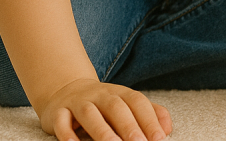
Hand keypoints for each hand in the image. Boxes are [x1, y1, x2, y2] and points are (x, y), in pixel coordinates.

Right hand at [38, 78, 171, 140]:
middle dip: (129, 126)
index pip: (138, 103)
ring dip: (101, 130)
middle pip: (116, 107)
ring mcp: (78, 102)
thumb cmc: (104, 104)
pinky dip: (66, 133)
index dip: (149, 119)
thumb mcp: (127, 103)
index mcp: (120, 93)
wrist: (66, 89)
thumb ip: (149, 113)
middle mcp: (100, 95)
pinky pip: (61, 122)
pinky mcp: (58, 113)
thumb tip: (167, 131)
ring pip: (90, 114)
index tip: (160, 138)